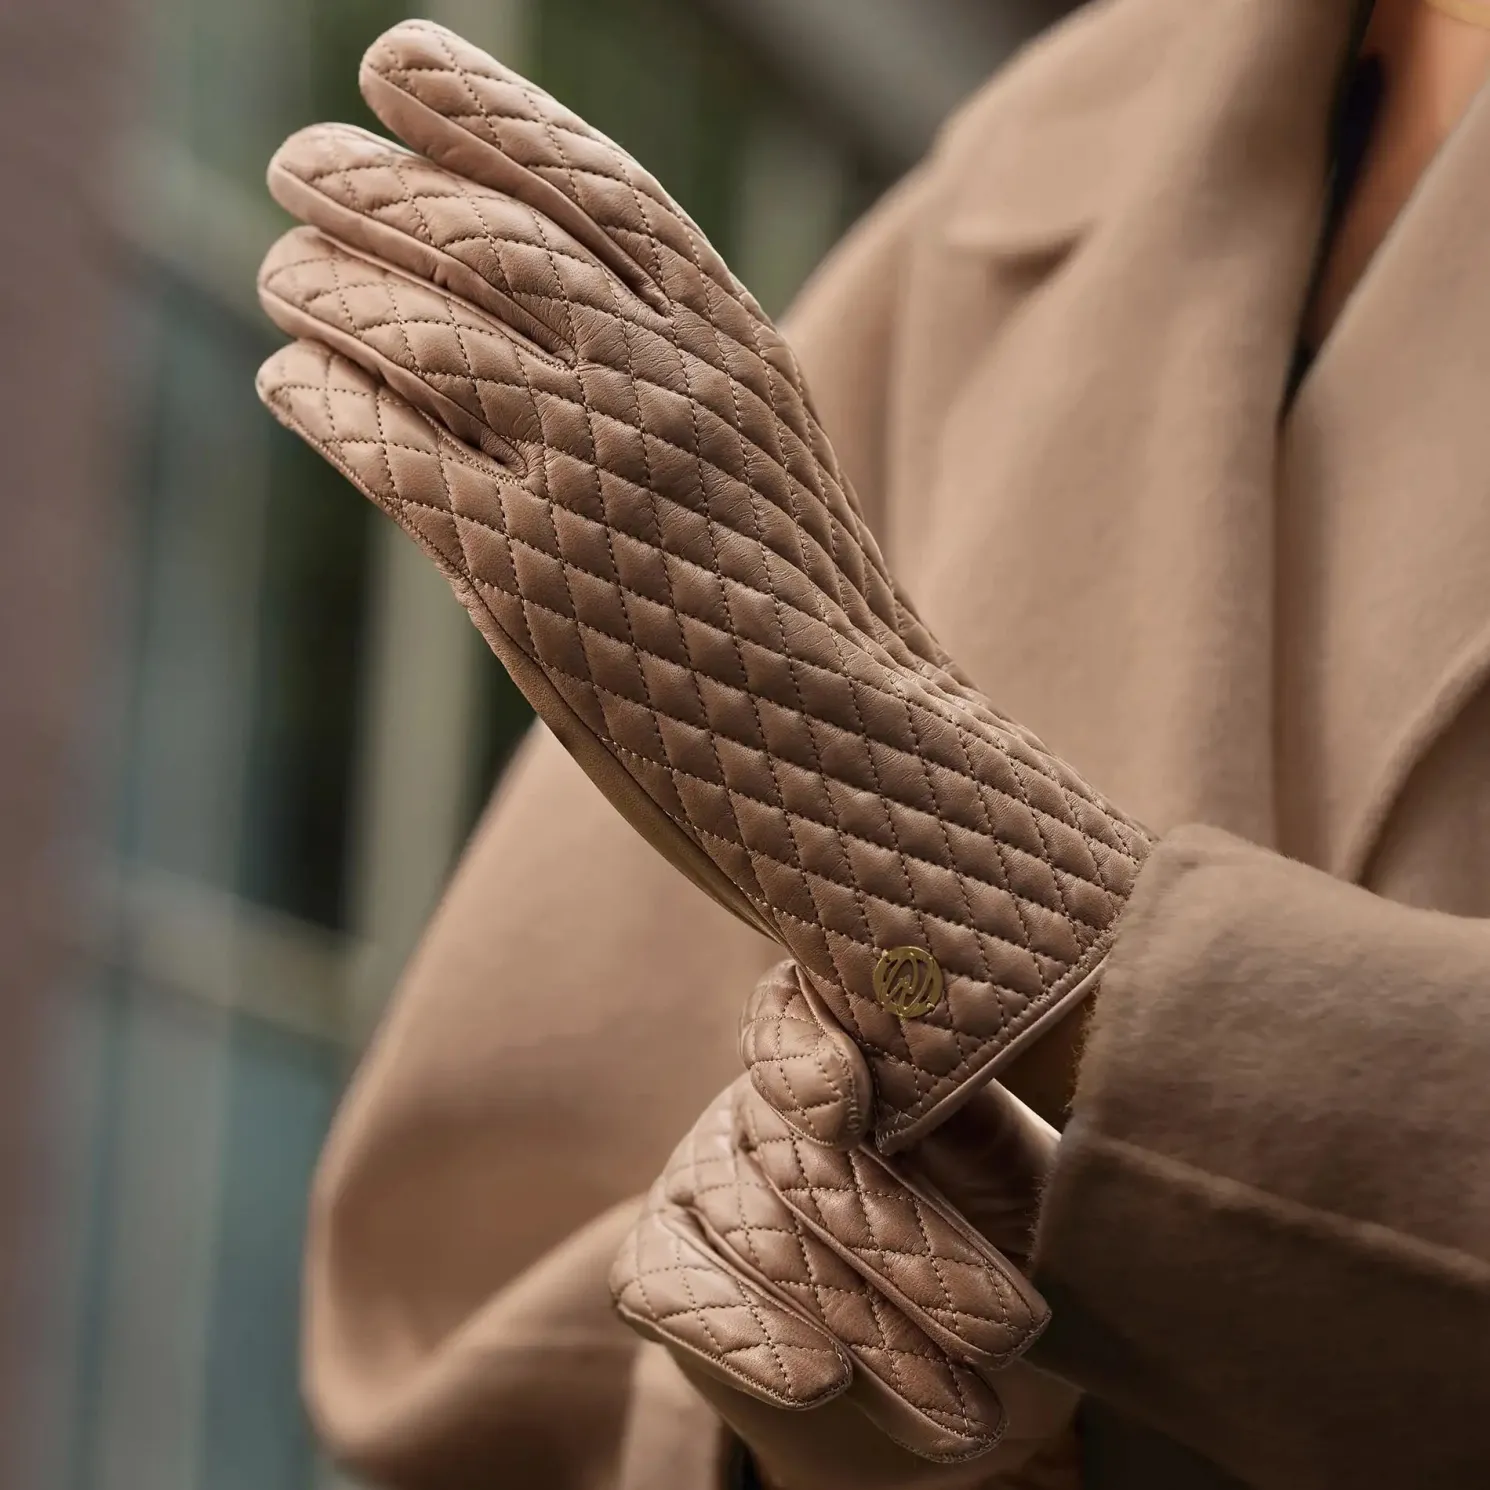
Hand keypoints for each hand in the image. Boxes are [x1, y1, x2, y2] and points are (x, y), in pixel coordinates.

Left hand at [254, 19, 1152, 1156]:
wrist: (862, 769)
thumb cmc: (817, 634)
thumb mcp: (767, 473)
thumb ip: (678, 393)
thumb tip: (548, 333)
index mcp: (739, 355)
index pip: (600, 187)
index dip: (489, 112)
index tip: (400, 64)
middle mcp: (666, 393)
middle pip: (491, 239)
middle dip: (379, 182)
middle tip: (302, 157)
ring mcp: (596, 479)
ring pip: (429, 332)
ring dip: (333, 282)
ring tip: (281, 267)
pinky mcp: (530, 580)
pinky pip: (398, 457)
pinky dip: (328, 400)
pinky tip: (290, 378)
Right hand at [611, 967, 1079, 1489]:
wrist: (949, 1377)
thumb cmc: (1004, 1250)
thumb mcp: (1020, 1185)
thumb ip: (979, 1122)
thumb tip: (954, 1065)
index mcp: (842, 1043)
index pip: (792, 1014)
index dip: (804, 1053)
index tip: (848, 1112)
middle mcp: (758, 1097)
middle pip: (794, 1152)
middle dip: (899, 1244)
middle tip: (1005, 1330)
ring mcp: (700, 1174)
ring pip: (754, 1234)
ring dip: (861, 1323)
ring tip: (961, 1408)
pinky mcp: (656, 1262)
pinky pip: (669, 1287)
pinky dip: (742, 1336)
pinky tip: (818, 1382)